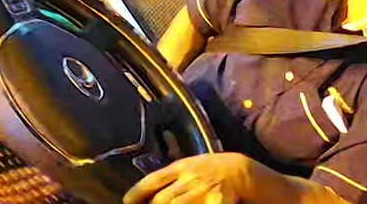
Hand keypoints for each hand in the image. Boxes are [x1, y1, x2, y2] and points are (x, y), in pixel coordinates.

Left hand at [123, 153, 252, 203]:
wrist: (239, 171)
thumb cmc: (207, 170)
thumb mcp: (187, 166)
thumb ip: (168, 177)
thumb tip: (143, 194)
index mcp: (180, 167)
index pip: (153, 180)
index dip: (137, 192)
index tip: (126, 202)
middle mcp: (190, 177)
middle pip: (163, 199)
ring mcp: (204, 190)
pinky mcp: (218, 202)